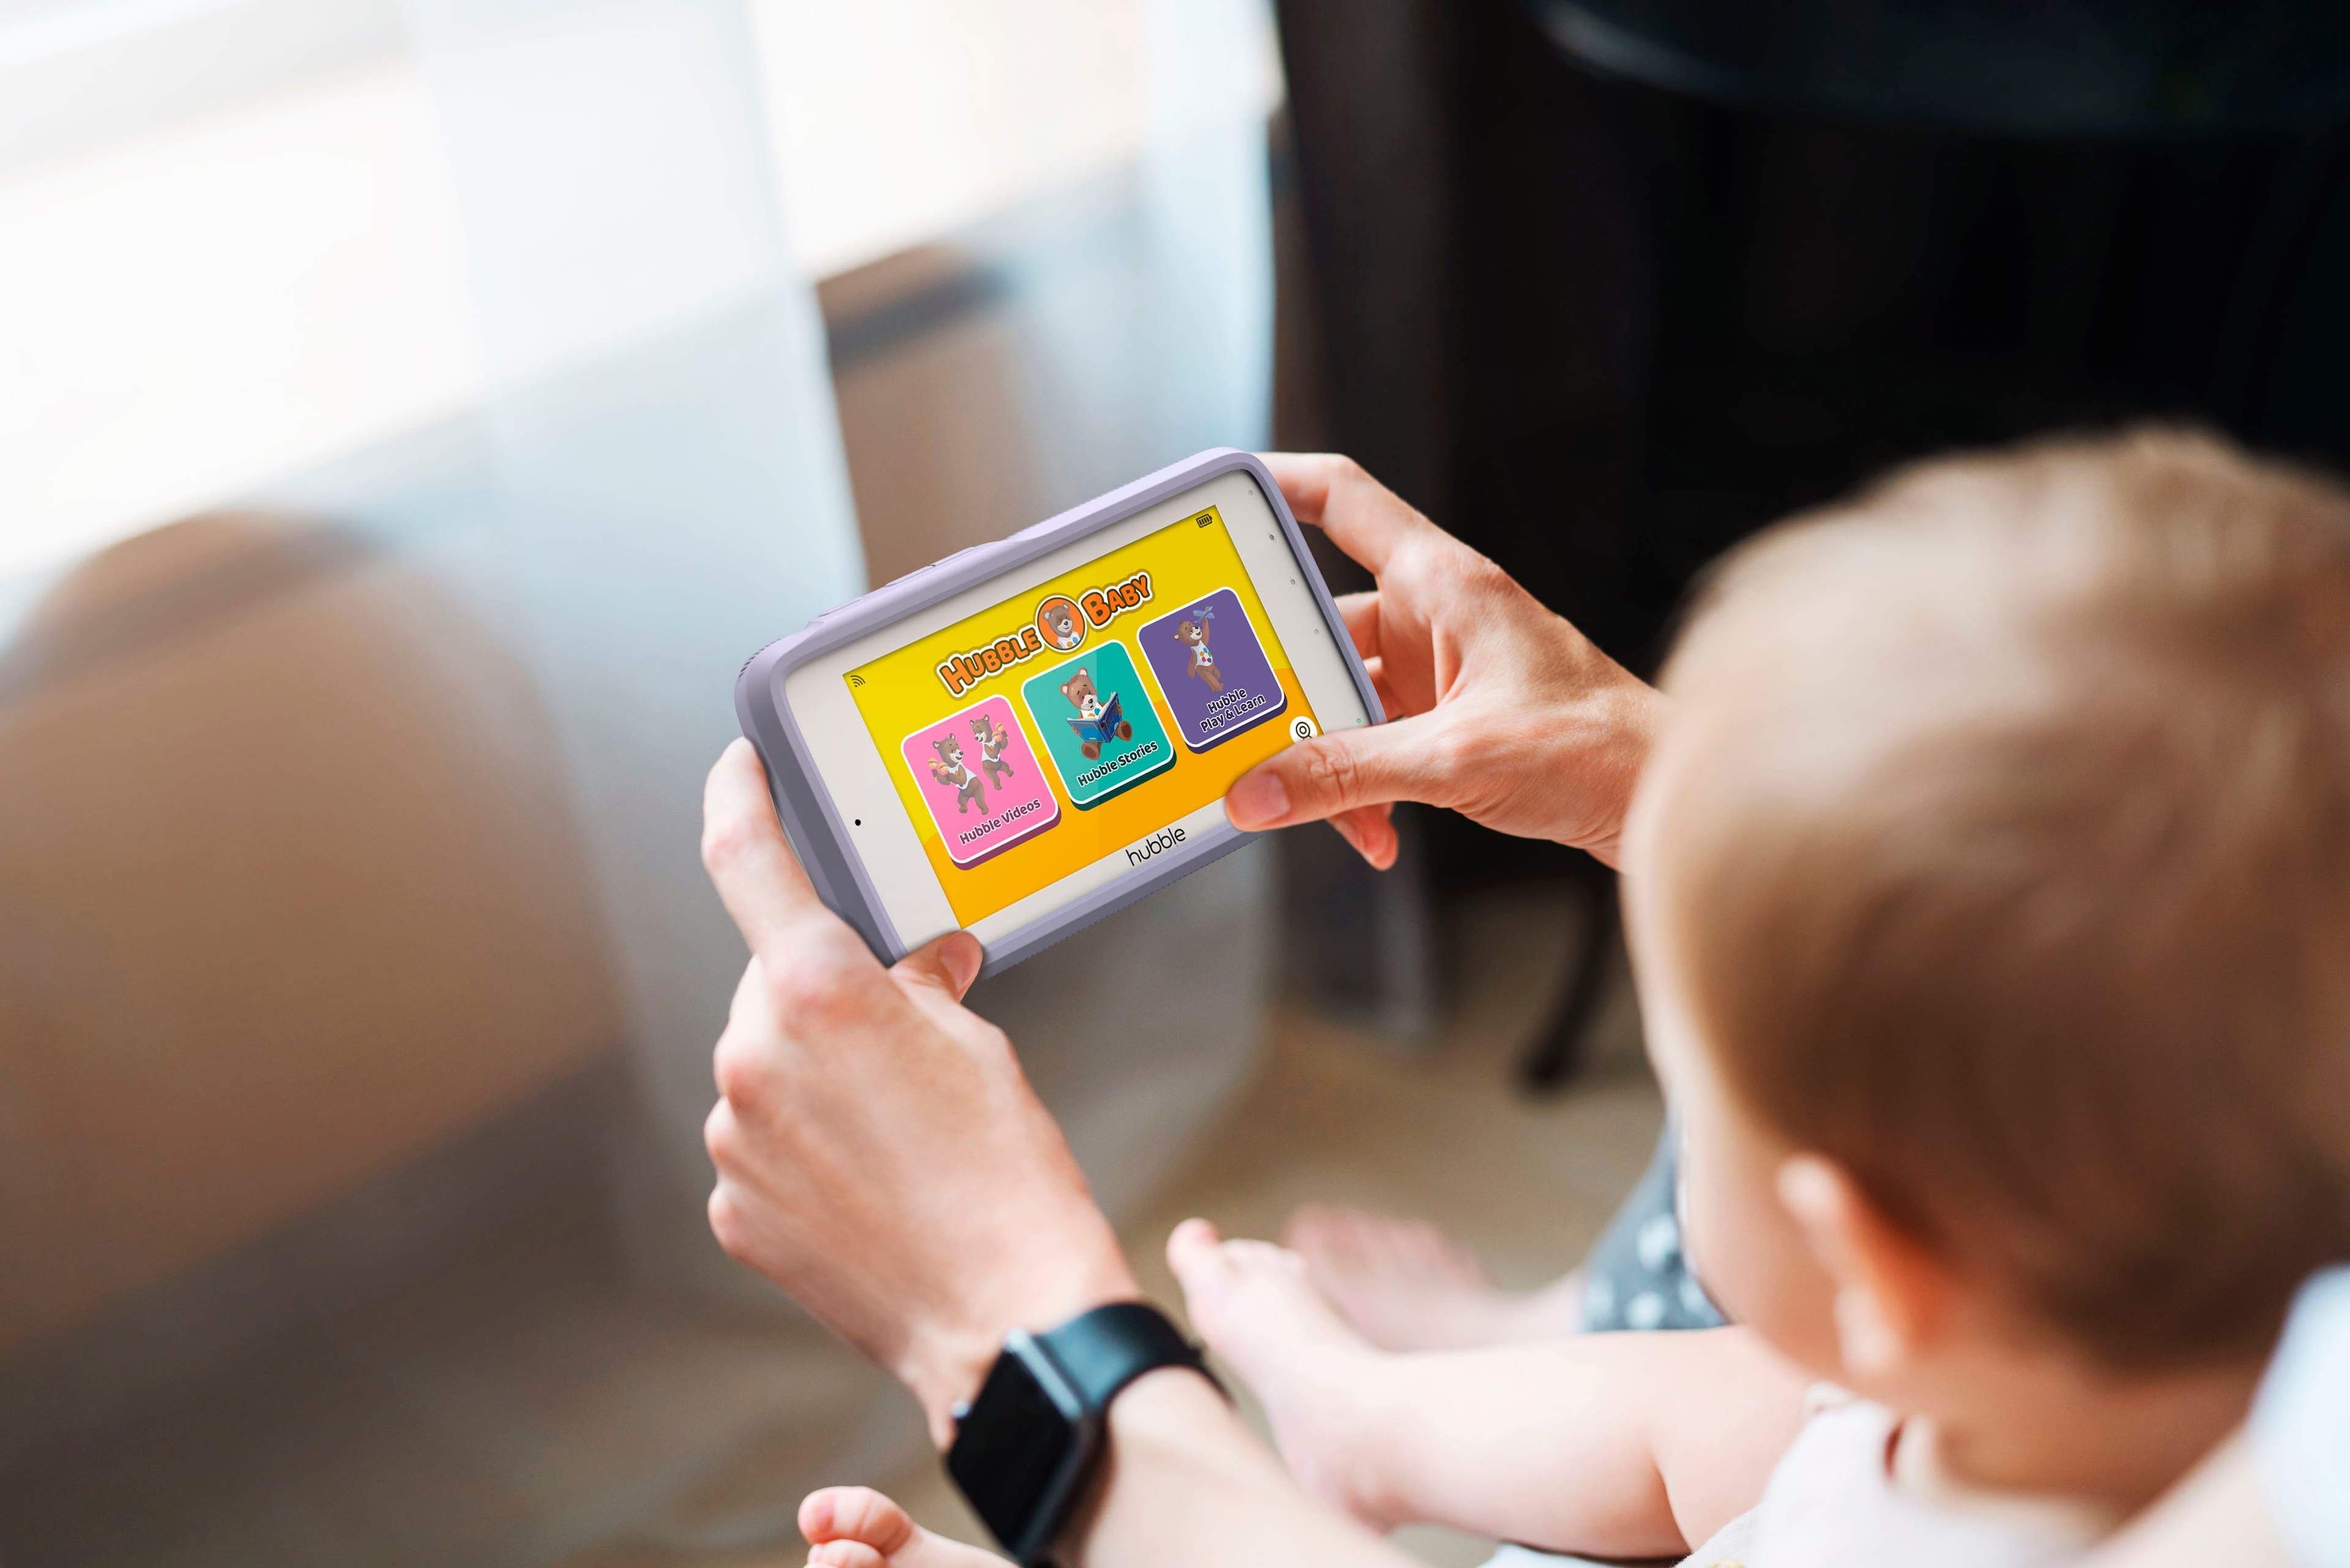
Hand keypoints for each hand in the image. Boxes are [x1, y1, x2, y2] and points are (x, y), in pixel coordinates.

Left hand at [700, 740, 1137, 1445]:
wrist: (1002, 1315)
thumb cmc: (1005, 1177)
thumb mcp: (977, 1046)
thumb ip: (921, 989)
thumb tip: (916, 968)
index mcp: (818, 991)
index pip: (749, 863)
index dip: (736, 801)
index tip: (736, 772)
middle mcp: (754, 1056)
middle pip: (773, 985)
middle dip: (826, 995)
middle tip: (899, 1038)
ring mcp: (734, 1139)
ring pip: (764, 1070)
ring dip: (814, 1078)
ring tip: (898, 1134)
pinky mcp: (734, 1208)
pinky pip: (760, 1146)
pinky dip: (803, 1148)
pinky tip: (869, 1182)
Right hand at [1225, 455, 1661, 868]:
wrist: (1661, 801)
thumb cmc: (1598, 750)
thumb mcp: (1455, 760)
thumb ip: (1346, 775)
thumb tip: (1257, 791)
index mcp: (1443, 582)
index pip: (1340, 500)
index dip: (1270, 486)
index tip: (1211, 501)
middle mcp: (1436, 613)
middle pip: (1320, 625)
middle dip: (1288, 690)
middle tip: (1246, 729)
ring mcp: (1440, 667)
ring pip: (1343, 696)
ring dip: (1328, 758)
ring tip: (1330, 809)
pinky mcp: (1448, 718)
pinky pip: (1373, 740)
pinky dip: (1363, 785)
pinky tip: (1374, 829)